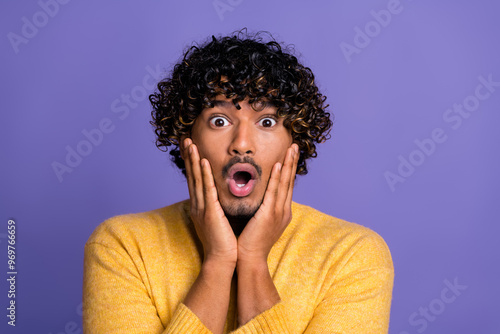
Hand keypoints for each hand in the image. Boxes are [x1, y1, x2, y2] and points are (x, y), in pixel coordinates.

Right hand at [183, 138, 237, 266]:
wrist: (222, 260)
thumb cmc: (223, 242)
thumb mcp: (218, 220)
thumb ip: (216, 208)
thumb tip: (218, 199)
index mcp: (200, 206)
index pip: (194, 180)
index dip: (191, 163)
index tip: (190, 148)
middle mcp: (198, 205)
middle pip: (191, 176)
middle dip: (188, 156)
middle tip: (186, 139)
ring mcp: (202, 208)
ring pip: (196, 179)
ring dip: (193, 160)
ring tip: (191, 143)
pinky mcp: (210, 212)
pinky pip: (207, 190)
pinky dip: (204, 175)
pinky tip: (203, 162)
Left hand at [237, 143, 298, 264]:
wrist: (250, 259)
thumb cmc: (250, 242)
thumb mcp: (260, 222)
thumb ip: (262, 209)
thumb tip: (258, 198)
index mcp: (281, 212)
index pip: (286, 186)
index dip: (289, 169)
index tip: (290, 154)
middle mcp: (283, 210)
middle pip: (290, 181)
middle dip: (292, 162)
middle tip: (295, 145)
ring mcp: (278, 212)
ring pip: (285, 183)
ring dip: (288, 164)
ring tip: (291, 149)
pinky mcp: (269, 215)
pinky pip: (274, 192)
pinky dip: (277, 178)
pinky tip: (278, 165)